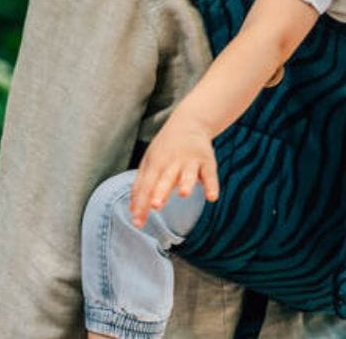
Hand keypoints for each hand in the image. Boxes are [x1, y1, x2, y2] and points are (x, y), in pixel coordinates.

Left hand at [130, 112, 218, 227]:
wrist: (190, 122)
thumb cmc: (166, 148)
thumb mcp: (149, 162)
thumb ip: (141, 186)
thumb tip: (133, 212)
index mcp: (155, 162)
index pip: (146, 185)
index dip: (141, 203)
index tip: (137, 223)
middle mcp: (172, 161)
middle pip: (165, 178)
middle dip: (161, 191)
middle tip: (156, 205)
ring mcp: (190, 161)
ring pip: (188, 174)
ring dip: (186, 183)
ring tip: (183, 194)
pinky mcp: (207, 161)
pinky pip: (210, 175)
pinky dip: (212, 185)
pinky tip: (211, 197)